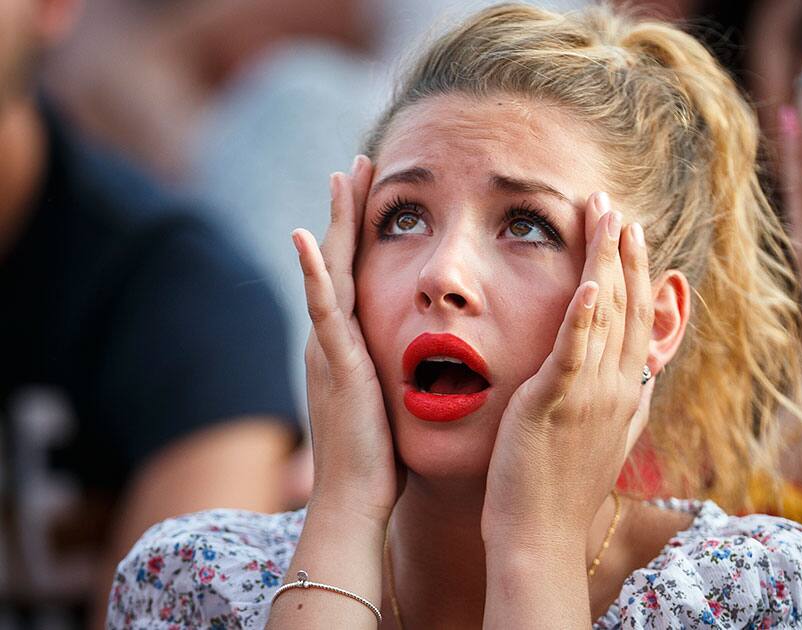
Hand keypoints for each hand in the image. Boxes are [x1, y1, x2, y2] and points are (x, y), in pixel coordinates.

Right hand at [292, 156, 396, 522]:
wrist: (356, 498)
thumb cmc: (379, 456)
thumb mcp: (391, 399)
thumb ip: (399, 370)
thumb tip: (430, 357)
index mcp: (349, 344)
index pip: (357, 274)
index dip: (363, 232)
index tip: (375, 193)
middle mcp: (334, 338)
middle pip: (341, 259)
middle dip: (349, 211)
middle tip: (356, 165)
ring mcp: (330, 348)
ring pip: (332, 271)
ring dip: (335, 222)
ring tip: (342, 176)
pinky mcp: (335, 365)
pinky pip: (322, 310)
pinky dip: (313, 273)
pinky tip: (304, 237)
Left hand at [481, 192, 652, 552]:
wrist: (539, 539)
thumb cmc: (562, 492)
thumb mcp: (606, 443)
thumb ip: (625, 406)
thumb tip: (643, 381)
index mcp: (625, 395)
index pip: (637, 321)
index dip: (637, 274)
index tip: (630, 234)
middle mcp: (616, 389)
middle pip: (628, 307)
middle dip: (623, 252)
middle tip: (615, 207)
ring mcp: (588, 396)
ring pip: (604, 317)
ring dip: (606, 263)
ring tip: (603, 217)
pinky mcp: (553, 405)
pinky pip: (572, 354)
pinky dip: (584, 316)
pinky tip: (589, 282)